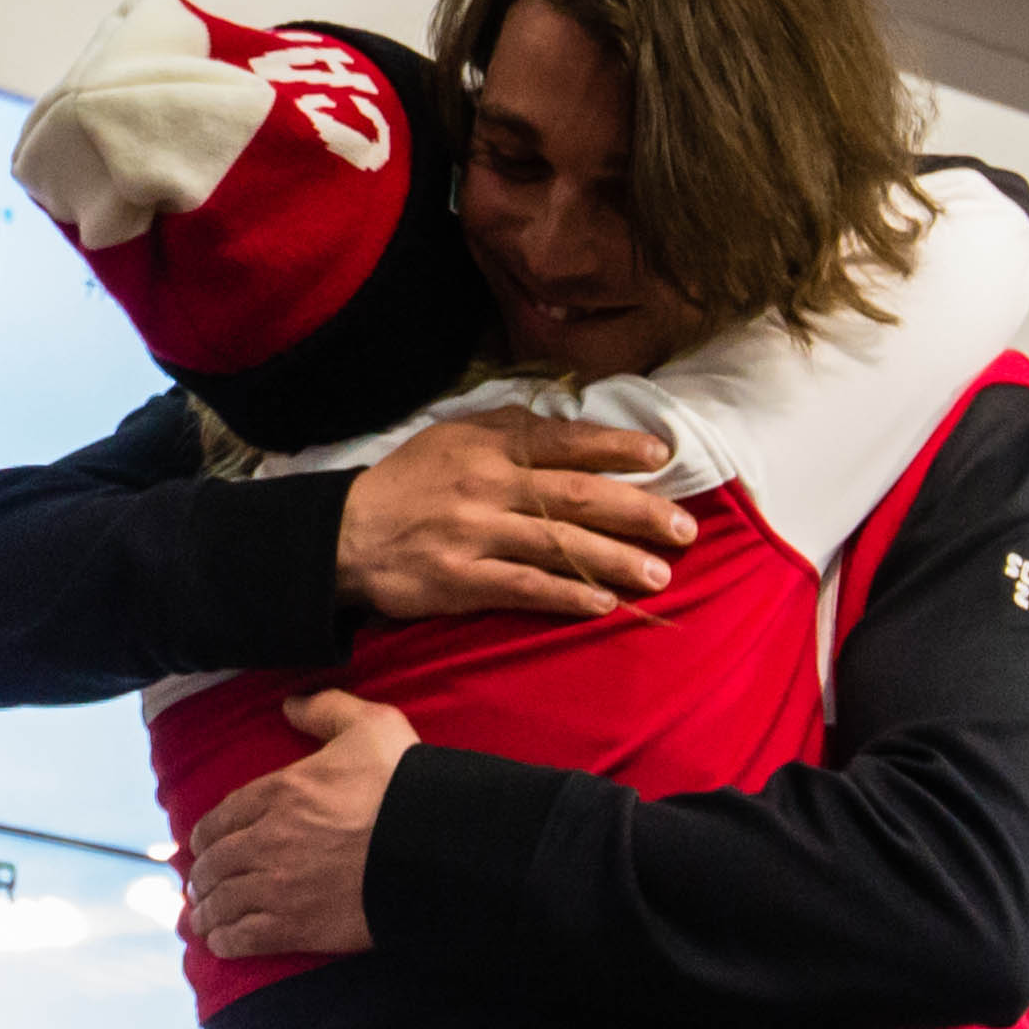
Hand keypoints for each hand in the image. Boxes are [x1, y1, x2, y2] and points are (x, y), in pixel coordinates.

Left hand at [184, 692, 420, 958]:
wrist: (434, 849)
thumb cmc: (405, 785)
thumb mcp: (371, 726)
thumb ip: (327, 709)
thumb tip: (290, 704)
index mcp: (280, 792)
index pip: (222, 816)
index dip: (206, 834)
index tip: (201, 844)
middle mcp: (269, 840)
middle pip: (217, 862)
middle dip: (203, 875)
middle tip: (199, 885)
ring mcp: (279, 886)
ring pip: (224, 901)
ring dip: (208, 911)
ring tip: (203, 919)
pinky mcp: (296, 926)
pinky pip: (245, 937)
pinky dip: (226, 941)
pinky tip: (220, 943)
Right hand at [333, 411, 692, 620]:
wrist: (345, 533)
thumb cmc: (411, 482)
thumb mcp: (455, 436)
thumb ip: (512, 430)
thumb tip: (574, 423)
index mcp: (489, 445)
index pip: (564, 441)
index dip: (616, 447)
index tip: (662, 456)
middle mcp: (487, 486)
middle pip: (576, 496)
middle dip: (637, 512)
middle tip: (684, 529)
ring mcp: (475, 535)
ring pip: (559, 545)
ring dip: (615, 561)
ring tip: (660, 574)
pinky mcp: (461, 580)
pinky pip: (525, 588)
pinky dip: (568, 596)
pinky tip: (603, 605)